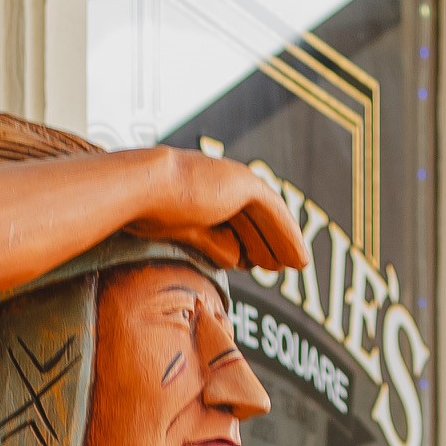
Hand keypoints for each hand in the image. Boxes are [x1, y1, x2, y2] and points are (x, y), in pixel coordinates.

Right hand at [144, 149, 307, 272]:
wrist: (146, 190)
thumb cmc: (150, 212)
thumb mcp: (186, 231)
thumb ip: (211, 239)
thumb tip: (238, 258)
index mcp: (203, 189)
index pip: (233, 219)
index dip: (248, 242)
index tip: (254, 264)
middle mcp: (221, 181)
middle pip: (254, 218)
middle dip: (269, 242)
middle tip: (280, 266)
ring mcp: (234, 180)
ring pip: (267, 218)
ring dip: (284, 242)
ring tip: (297, 265)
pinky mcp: (246, 184)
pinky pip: (275, 214)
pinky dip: (289, 236)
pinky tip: (298, 258)